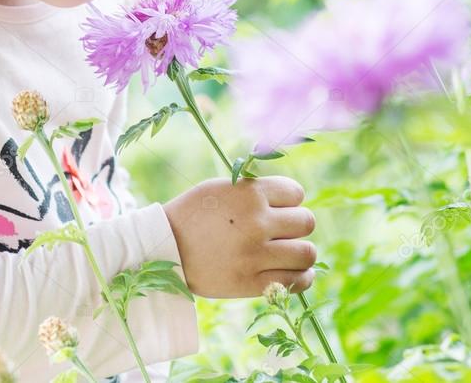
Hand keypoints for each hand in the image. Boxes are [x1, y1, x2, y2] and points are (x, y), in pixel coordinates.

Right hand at [162, 176, 316, 298]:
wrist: (163, 248)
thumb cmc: (194, 214)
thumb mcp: (222, 188)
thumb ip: (256, 191)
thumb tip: (293, 200)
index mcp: (249, 194)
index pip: (296, 193)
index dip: (289, 201)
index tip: (278, 208)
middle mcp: (256, 223)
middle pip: (306, 222)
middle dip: (296, 225)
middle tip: (281, 232)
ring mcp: (255, 255)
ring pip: (307, 253)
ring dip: (302, 252)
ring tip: (290, 253)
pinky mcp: (251, 282)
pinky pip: (296, 281)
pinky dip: (302, 277)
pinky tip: (294, 272)